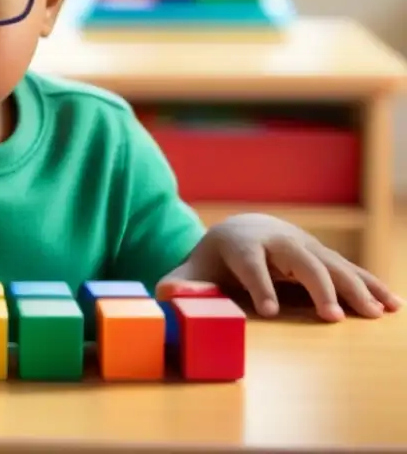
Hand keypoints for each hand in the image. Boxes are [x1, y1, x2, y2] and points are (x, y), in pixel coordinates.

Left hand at [158, 213, 402, 321]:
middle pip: (300, 262)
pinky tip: (392, 304)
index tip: (268, 312)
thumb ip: (179, 285)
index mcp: (242, 244)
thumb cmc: (215, 259)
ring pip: (332, 264)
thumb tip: (165, 297)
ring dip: (355, 288)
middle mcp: (278, 241)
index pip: (252, 265)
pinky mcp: (322, 254)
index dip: (259, 287)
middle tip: (331, 318)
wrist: (242, 230)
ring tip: (376, 314)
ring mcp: (304, 246)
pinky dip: (371, 285)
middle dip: (317, 288)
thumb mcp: (193, 270)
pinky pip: (350, 269)